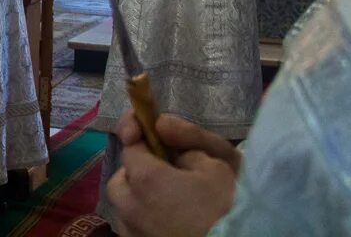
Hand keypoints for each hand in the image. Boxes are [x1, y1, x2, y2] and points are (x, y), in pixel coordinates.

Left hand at [107, 113, 238, 236]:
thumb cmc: (230, 208)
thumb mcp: (219, 164)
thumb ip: (187, 137)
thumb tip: (161, 125)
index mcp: (145, 179)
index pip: (129, 146)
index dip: (141, 136)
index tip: (152, 130)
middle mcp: (130, 208)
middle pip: (120, 182)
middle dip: (135, 173)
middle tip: (163, 173)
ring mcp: (133, 234)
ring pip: (125, 209)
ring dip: (139, 199)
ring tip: (169, 200)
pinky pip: (135, 230)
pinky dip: (146, 221)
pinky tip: (171, 222)